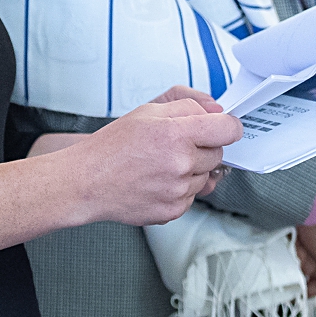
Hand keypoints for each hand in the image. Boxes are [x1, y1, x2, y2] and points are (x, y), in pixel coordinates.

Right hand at [66, 87, 243, 227]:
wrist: (87, 181)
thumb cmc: (112, 146)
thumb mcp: (148, 111)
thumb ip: (188, 106)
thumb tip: (218, 112)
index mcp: (176, 133)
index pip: (228, 129)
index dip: (227, 126)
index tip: (221, 128)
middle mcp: (180, 164)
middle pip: (218, 154)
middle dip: (202, 148)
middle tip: (174, 145)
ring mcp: (178, 191)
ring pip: (206, 177)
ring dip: (191, 170)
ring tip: (160, 165)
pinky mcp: (173, 211)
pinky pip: (192, 197)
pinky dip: (180, 189)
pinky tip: (157, 181)